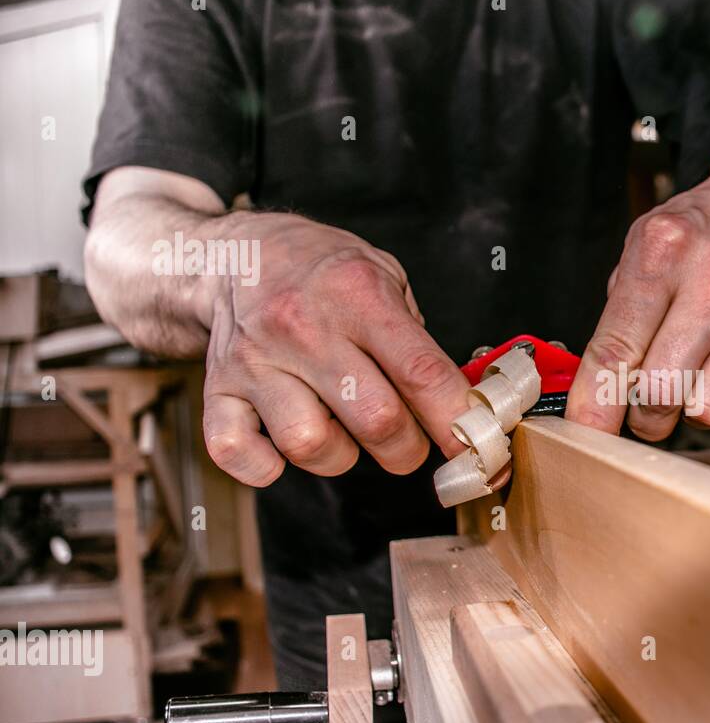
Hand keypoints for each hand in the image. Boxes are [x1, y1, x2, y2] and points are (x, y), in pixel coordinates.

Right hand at [198, 214, 470, 486]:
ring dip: (341, 456)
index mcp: (356, 294)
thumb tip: (461, 405)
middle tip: (408, 443)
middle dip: (407, 450)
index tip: (477, 446)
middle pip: (376, 420)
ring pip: (311, 445)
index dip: (456, 419)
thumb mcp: (383, 275)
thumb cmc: (320, 271)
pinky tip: (284, 447)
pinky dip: (265, 467)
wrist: (233, 255)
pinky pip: (236, 452)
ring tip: (343, 432)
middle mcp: (303, 327)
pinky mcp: (218, 390)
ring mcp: (256, 361)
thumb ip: (419, 339)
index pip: (421, 371)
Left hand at [565, 152, 709, 438]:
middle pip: (661, 391)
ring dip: (696, 407)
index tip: (585, 430)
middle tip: (647, 402)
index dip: (593, 401)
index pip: (616, 347)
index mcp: (666, 248)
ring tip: (700, 374)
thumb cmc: (708, 227)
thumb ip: (619, 314)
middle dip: (645, 412)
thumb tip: (594, 391)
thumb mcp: (646, 244)